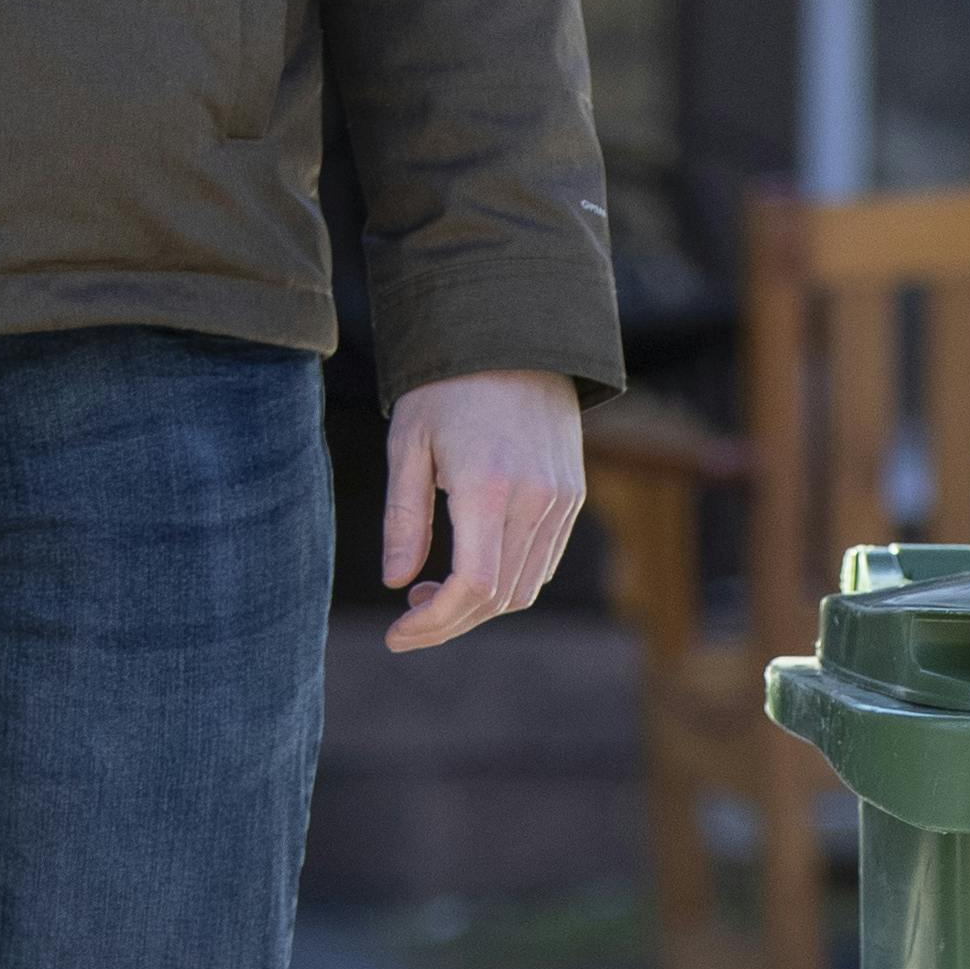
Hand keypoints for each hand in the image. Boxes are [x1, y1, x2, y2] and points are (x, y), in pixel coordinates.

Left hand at [380, 369, 581, 651]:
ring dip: (479, 605)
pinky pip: (543, 562)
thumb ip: (403, 518)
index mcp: (488, 488)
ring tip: (434, 587)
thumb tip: (397, 583)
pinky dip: (507, 581)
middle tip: (409, 612)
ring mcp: (561, 500)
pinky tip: (473, 564)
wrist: (515, 334)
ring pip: (526, 588)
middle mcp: (534, 500)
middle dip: (451, 620)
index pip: (472, 588)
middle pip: (500, 599)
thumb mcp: (409, 444)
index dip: (434, 623)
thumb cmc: (448, 385)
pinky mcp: (572, 496)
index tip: (397, 634)